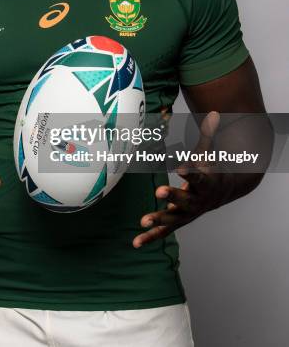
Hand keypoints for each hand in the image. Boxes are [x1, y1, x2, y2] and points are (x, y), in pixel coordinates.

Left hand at [133, 111, 230, 247]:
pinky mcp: (177, 222)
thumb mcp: (209, 152)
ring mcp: (187, 214)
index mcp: (205, 182)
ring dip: (158, 220)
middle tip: (159, 191)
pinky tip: (135, 243)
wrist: (221, 193)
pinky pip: (163, 232)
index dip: (190, 172)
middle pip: (184, 199)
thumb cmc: (210, 169)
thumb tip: (216, 112)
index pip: (198, 176)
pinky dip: (149, 237)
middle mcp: (197, 200)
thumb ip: (208, 134)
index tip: (181, 167)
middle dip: (172, 195)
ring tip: (143, 220)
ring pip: (173, 218)